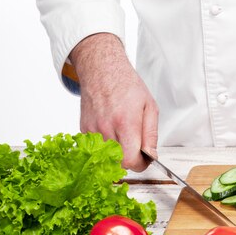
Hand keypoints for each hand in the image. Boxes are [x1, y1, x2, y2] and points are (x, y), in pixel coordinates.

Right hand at [69, 33, 158, 171]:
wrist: (101, 70)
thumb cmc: (127, 85)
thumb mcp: (149, 107)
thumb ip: (151, 135)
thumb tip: (151, 156)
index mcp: (126, 123)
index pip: (131, 160)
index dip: (141, 165)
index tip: (145, 160)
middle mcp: (106, 128)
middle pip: (119, 162)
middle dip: (131, 160)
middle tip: (137, 148)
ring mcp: (92, 130)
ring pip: (107, 156)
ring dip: (118, 152)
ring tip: (124, 134)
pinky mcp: (84, 129)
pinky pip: (97, 147)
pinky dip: (107, 144)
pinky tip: (112, 129)